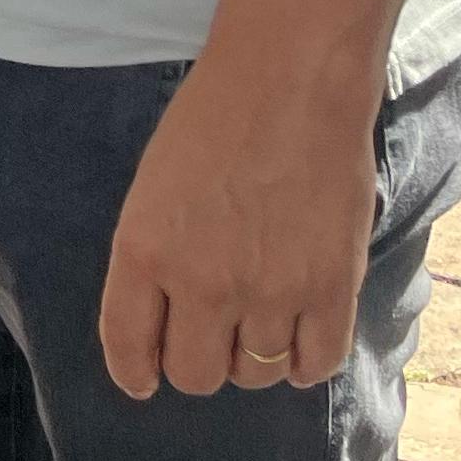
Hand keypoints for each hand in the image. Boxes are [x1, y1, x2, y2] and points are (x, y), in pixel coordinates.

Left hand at [96, 57, 377, 398]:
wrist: (291, 79)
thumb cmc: (215, 118)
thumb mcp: (153, 187)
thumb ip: (155, 257)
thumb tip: (165, 320)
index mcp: (144, 251)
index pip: (127, 348)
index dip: (136, 373)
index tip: (145, 381)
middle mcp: (202, 282)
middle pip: (196, 376)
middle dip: (199, 362)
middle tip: (213, 336)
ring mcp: (270, 290)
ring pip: (256, 374)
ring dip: (255, 357)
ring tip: (262, 319)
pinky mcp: (332, 288)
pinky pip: (317, 366)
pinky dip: (307, 362)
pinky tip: (302, 335)